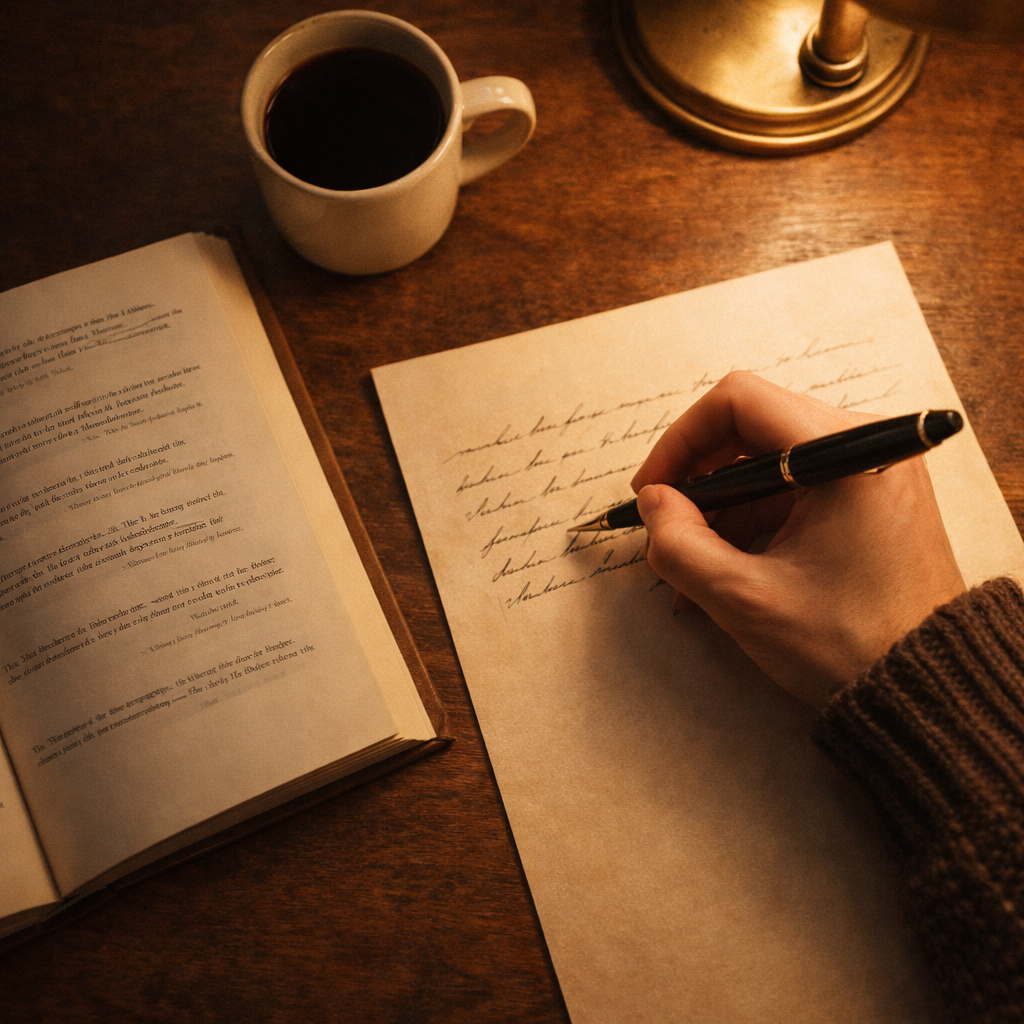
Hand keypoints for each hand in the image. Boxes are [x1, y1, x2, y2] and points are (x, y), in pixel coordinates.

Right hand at [632, 371, 964, 705]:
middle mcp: (865, 446)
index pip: (740, 401)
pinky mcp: (866, 496)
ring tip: (694, 566)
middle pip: (751, 427)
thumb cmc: (851, 645)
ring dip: (721, 506)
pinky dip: (751, 519)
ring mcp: (869, 470)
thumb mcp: (745, 598)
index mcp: (847, 457)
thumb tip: (653, 502)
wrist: (924, 688)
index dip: (682, 440)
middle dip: (699, 479)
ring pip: (766, 461)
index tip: (655, 487)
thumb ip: (680, 545)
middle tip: (668, 527)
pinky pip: (790, 488)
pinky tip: (727, 567)